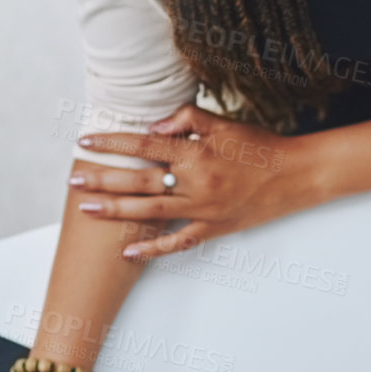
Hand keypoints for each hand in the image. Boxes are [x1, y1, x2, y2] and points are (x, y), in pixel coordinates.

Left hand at [71, 104, 317, 260]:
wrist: (297, 175)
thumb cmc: (262, 146)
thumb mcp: (226, 123)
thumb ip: (188, 119)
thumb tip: (154, 124)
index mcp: (196, 152)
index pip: (144, 144)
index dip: (112, 142)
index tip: (85, 141)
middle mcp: (195, 182)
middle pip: (139, 180)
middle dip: (102, 179)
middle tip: (73, 179)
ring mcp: (203, 209)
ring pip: (150, 211)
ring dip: (116, 210)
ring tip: (87, 209)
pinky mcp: (214, 228)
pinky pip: (179, 242)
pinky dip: (153, 249)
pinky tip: (128, 252)